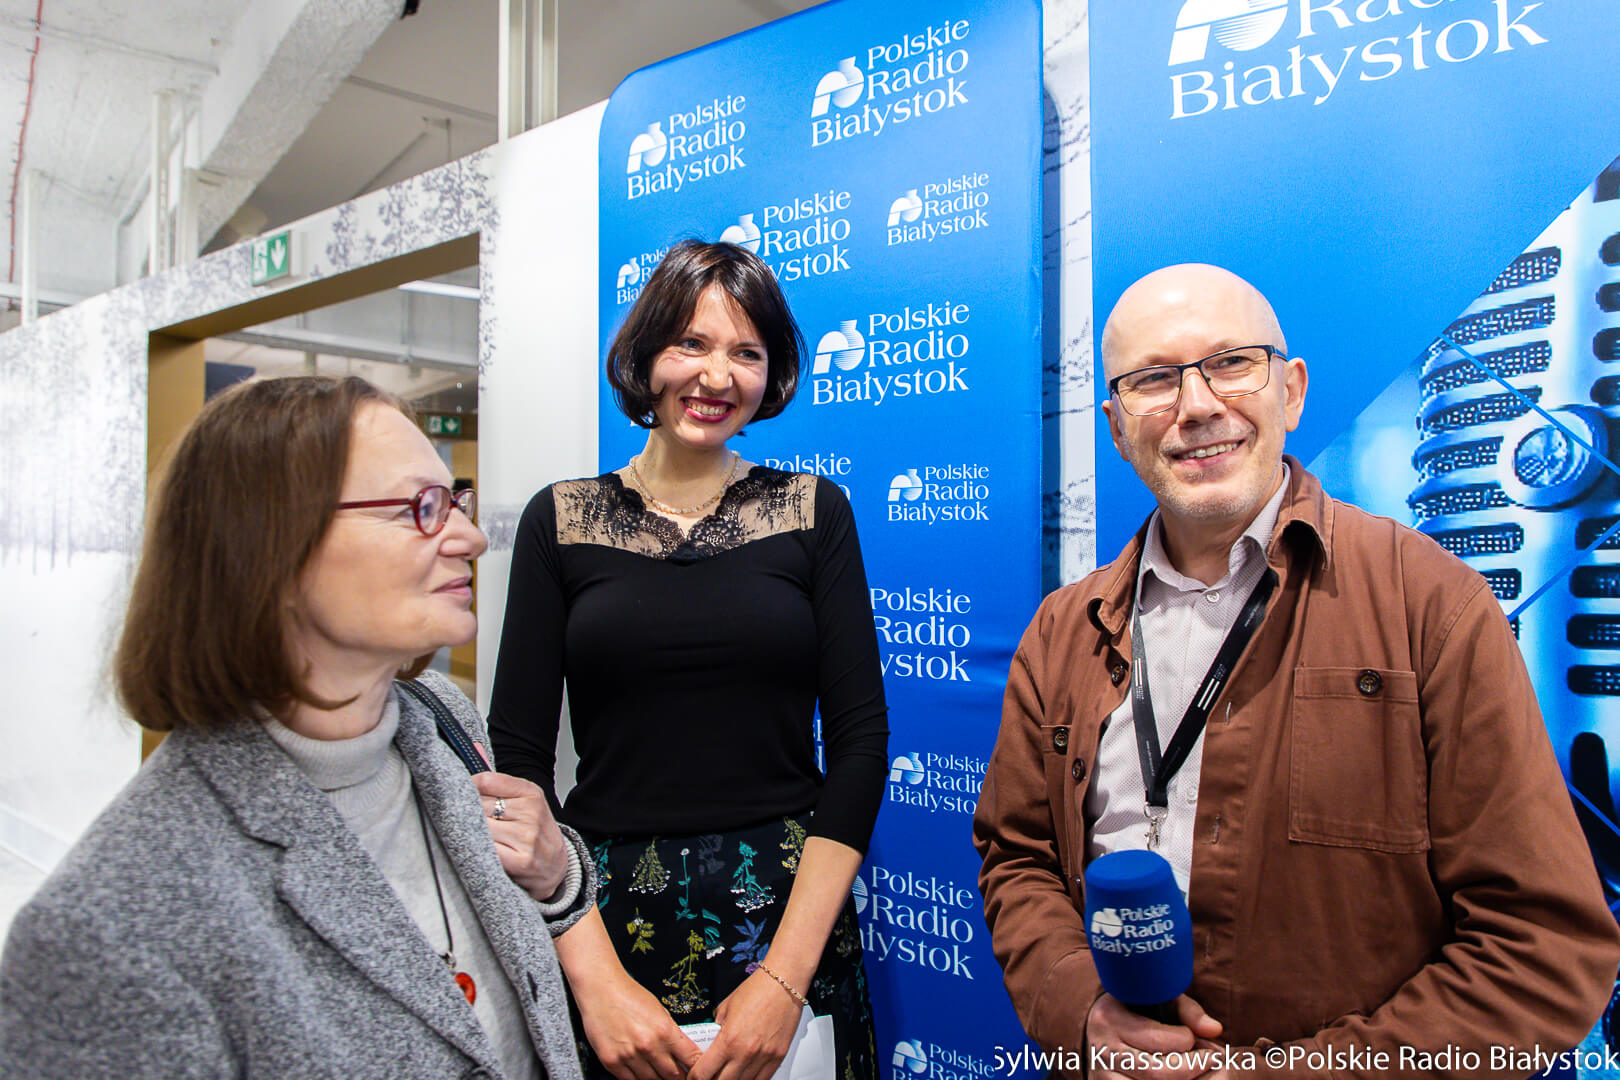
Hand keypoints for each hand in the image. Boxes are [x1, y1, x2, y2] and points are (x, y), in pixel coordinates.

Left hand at [471, 771, 567, 901]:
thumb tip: (464, 785)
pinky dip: (478, 851)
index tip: (464, 797)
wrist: (555, 864)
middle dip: (468, 814)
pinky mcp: (521, 861)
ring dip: (471, 834)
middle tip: (469, 822)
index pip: (486, 782)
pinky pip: (486, 850)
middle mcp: (531, 812)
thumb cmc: (534, 832)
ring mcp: (526, 837)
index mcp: (531, 793)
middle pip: (479, 805)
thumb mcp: (525, 801)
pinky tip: (482, 851)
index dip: (468, 789)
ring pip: (480, 828)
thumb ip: (496, 788)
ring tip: (477, 838)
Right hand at [574, 966, 702, 1079]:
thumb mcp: (659, 1011)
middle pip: (673, 1075)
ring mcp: (629, 1056)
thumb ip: (670, 1034)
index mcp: (664, 1031)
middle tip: (682, 1077)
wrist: (600, 989)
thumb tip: (681, 1054)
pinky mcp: (611, 1061)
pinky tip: (643, 1076)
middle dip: (680, 1078)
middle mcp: (648, 1046)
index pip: (690, 1059)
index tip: (698, 1072)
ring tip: (662, 1076)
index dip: (697, 1068)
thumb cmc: (629, 995)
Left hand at [688, 968, 801, 1079]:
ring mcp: (764, 1057)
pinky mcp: (778, 1057)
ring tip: (728, 1073)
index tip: (694, 1076)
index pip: (703, 1073)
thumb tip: (711, 1043)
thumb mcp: (725, 1008)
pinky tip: (745, 1074)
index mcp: (728, 1040)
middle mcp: (745, 1053)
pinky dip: (751, 1079)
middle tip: (711, 1075)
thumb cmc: (756, 990)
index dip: (695, 1078)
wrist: (784, 983)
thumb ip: (716, 1028)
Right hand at [1086, 993, 1223, 1079]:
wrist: (1100, 1030)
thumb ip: (1188, 1012)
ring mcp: (1102, 1075)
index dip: (1186, 1038)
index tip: (1191, 1035)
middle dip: (1193, 1068)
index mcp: (1110, 1018)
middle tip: (1209, 1060)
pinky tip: (1179, 1079)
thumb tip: (1215, 1030)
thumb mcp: (1158, 1001)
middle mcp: (1101, 1049)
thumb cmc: (1138, 1012)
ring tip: (1196, 1071)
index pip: (1159, 1038)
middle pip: (1159, 1073)